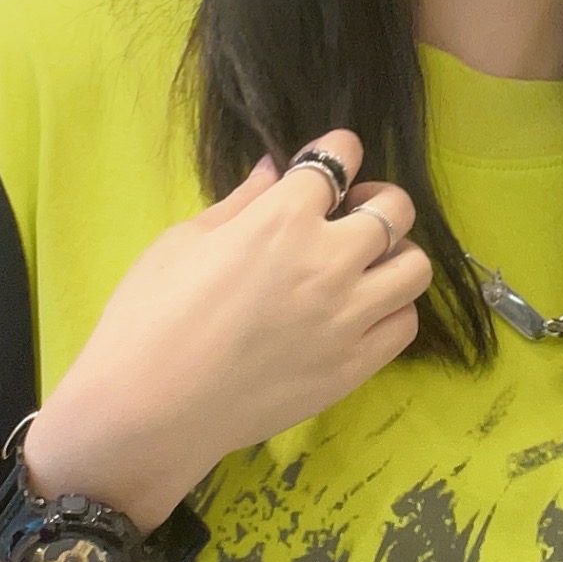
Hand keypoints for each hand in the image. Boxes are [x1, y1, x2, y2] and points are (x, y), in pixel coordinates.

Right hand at [26, 129, 431, 522]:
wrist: (148, 409)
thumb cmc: (148, 317)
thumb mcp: (183, 242)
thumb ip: (241, 202)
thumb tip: (276, 170)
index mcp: (281, 220)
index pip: (338, 160)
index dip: (336, 152)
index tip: (327, 162)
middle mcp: (328, 262)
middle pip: (394, 209)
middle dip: (375, 199)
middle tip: (347, 213)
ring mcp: (347, 319)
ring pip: (415, 267)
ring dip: (393, 254)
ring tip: (361, 265)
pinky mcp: (352, 368)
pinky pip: (404, 324)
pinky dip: (391, 309)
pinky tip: (359, 311)